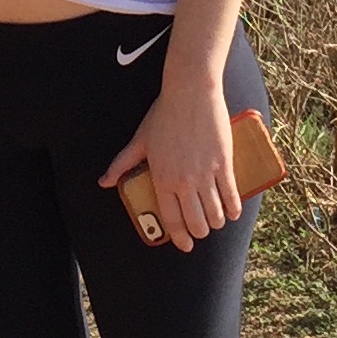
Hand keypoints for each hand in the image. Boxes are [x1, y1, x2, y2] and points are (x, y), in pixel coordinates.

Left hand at [102, 77, 239, 253]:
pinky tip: (232, 213)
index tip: (185, 245)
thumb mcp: (140, 140)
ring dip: (217, 222)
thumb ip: (122, 163)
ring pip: (215, 213)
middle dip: (200, 232)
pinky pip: (232, 196)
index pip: (172, 220)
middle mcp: (183, 181)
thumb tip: (103, 182)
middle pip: (196, 222)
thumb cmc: (163, 115)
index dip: (180, 238)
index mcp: (162, 178)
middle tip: (202, 231)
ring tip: (216, 221)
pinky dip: (233, 209)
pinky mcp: (224, 164)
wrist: (190, 92)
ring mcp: (205, 174)